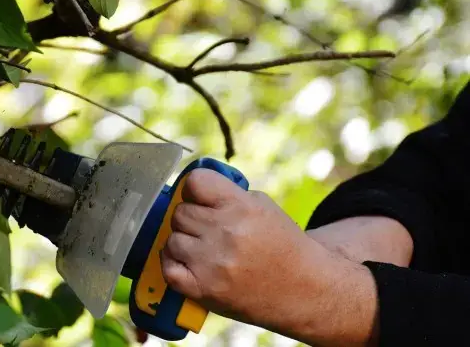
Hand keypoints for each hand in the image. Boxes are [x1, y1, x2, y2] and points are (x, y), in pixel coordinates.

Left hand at [160, 169, 378, 345]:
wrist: (303, 290)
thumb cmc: (281, 245)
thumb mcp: (262, 206)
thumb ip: (227, 193)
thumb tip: (189, 187)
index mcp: (241, 207)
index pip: (194, 182)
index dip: (194, 189)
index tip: (200, 198)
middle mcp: (225, 232)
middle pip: (180, 212)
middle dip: (191, 218)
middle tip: (208, 229)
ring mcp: (212, 263)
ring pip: (172, 239)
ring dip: (183, 243)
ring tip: (204, 250)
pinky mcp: (203, 290)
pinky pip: (168, 268)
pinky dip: (174, 265)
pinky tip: (190, 264)